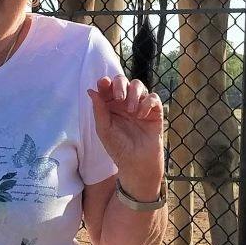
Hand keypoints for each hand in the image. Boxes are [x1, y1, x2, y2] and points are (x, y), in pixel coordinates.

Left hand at [88, 75, 164, 197]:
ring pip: (138, 85)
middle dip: (120, 85)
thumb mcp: (104, 130)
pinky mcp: (154, 111)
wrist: (137, 163)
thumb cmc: (118, 148)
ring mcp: (140, 105)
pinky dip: (147, 103)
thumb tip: (91, 90)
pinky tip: (141, 116)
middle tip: (119, 98)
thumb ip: (99, 110)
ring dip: (134, 94)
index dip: (105, 82)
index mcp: (110, 105)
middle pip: (123, 80)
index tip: (103, 84)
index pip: (107, 87)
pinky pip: (153, 97)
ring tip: (131, 111)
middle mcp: (125, 102)